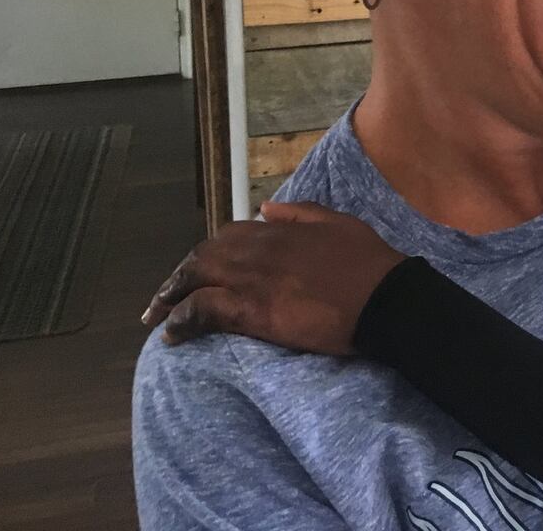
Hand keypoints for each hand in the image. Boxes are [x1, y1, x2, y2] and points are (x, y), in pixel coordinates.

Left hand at [140, 202, 405, 354]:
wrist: (384, 299)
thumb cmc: (369, 264)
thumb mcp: (339, 223)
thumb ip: (301, 213)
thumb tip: (268, 208)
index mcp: (279, 229)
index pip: (228, 235)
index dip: (209, 253)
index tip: (201, 268)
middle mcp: (258, 249)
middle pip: (203, 256)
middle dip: (181, 275)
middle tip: (167, 295)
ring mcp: (252, 279)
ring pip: (195, 280)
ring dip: (171, 296)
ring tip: (158, 315)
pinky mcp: (251, 310)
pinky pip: (202, 310)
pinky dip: (181, 320)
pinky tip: (172, 334)